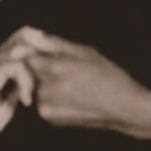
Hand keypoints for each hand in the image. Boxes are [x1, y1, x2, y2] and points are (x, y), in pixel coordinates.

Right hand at [0, 28, 39, 150]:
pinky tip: (25, 101)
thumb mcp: (7, 104)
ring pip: (24, 47)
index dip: (42, 53)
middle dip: (44, 56)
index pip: (24, 42)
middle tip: (51, 83)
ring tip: (37, 92)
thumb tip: (37, 84)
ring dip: (37, 70)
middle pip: (24, 35)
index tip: (54, 77)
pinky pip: (17, 65)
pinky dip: (27, 82)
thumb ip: (18, 89)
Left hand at [14, 29, 150, 132]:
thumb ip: (53, 43)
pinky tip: (72, 96)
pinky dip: (51, 96)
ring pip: (35, 86)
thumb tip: (29, 33)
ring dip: (46, 82)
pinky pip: (41, 100)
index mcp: (55, 68)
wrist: (124, 108)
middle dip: (41, 67)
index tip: (45, 53)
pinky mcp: (49, 117)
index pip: (25, 56)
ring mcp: (46, 106)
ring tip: (73, 84)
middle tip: (66, 69)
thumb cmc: (108, 75)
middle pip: (29, 71)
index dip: (34, 52)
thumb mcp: (84, 52)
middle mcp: (47, 89)